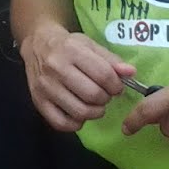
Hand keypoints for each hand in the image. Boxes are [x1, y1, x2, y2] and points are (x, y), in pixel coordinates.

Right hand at [18, 24, 135, 131]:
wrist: (38, 45)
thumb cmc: (68, 45)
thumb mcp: (90, 45)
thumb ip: (111, 60)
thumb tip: (131, 73)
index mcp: (71, 50)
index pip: (103, 75)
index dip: (116, 85)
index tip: (116, 87)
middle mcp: (56, 68)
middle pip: (93, 95)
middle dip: (106, 98)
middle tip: (105, 95)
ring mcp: (45, 87)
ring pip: (79, 112)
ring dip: (94, 112)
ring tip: (95, 105)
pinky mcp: (38, 101)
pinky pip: (61, 123)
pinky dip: (76, 124)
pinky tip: (79, 114)